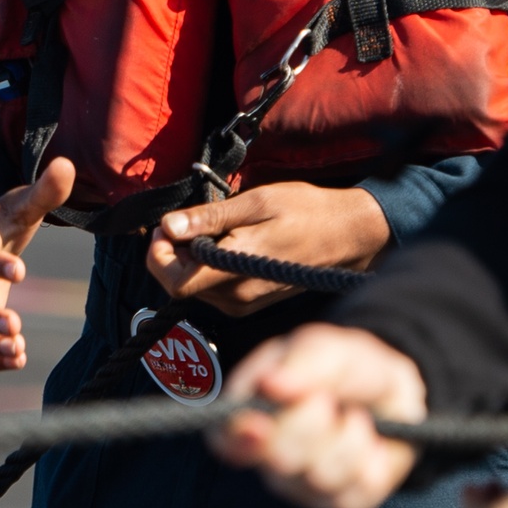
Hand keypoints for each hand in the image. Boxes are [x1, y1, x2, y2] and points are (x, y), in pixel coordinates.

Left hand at [146, 182, 389, 315]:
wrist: (350, 237)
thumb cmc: (307, 212)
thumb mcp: (257, 202)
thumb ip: (210, 218)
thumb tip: (169, 226)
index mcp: (236, 269)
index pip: (174, 282)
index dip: (158, 256)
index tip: (164, 228)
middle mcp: (237, 296)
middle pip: (180, 287)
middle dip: (170, 255)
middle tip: (180, 222)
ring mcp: (245, 304)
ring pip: (195, 290)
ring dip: (189, 262)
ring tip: (206, 229)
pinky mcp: (252, 304)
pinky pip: (214, 292)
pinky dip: (206, 270)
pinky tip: (222, 245)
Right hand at [211, 322, 427, 507]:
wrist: (395, 392)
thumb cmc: (349, 368)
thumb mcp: (330, 350)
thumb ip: (303, 362)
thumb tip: (270, 383)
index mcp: (254, 410)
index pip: (226, 438)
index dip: (238, 437)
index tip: (260, 425)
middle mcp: (270, 454)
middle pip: (276, 459)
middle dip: (311, 424)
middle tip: (327, 399)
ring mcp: (303, 484)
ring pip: (321, 477)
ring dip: (350, 439)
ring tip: (356, 416)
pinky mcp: (339, 503)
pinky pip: (358, 491)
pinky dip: (375, 460)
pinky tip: (372, 443)